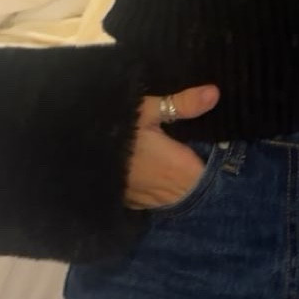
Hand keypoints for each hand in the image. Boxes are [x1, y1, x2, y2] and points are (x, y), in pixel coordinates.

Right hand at [123, 84, 220, 210]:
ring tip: (188, 165)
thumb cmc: (116, 131)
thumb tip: (215, 93)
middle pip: (197, 190)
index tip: (223, 154)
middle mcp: (165, 192)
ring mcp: (148, 202)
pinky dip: (166, 191)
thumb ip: (183, 104)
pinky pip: (159, 202)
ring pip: (178, 198)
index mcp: (177, 169)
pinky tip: (165, 176)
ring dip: (185, 186)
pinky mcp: (132, 205)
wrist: (75, 153)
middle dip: (204, 176)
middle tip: (207, 155)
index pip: (211, 178)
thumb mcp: (148, 109)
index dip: (220, 168)